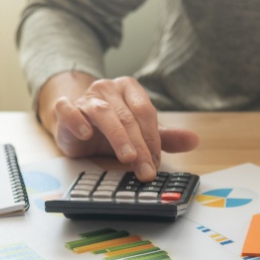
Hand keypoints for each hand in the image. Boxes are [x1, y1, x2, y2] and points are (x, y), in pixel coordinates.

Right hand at [38, 72, 198, 180]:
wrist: (76, 126)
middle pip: (127, 116)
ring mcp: (86, 97)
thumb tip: (194, 140)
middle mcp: (108, 88)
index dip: (152, 138)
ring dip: (118, 137)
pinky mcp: (65, 108)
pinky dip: (76, 120)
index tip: (156, 162)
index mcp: (129, 89)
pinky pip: (68, 110)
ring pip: (103, 113)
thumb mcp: (140, 133)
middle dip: (139, 146)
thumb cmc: (111, 129)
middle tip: (146, 170)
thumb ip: (165, 137)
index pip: (145, 112)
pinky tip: (86, 135)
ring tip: (127, 158)